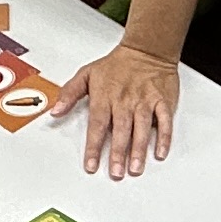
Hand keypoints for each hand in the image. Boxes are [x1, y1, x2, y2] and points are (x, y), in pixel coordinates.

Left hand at [59, 42, 180, 179]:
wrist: (147, 49)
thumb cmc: (117, 64)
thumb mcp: (87, 73)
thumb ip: (69, 93)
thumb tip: (55, 110)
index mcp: (106, 96)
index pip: (97, 124)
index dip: (93, 146)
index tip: (91, 164)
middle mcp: (125, 100)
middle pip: (120, 129)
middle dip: (118, 152)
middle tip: (116, 172)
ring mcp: (145, 101)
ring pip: (142, 128)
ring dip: (139, 149)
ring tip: (135, 168)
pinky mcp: (162, 101)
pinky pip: (164, 121)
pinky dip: (164, 137)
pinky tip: (160, 152)